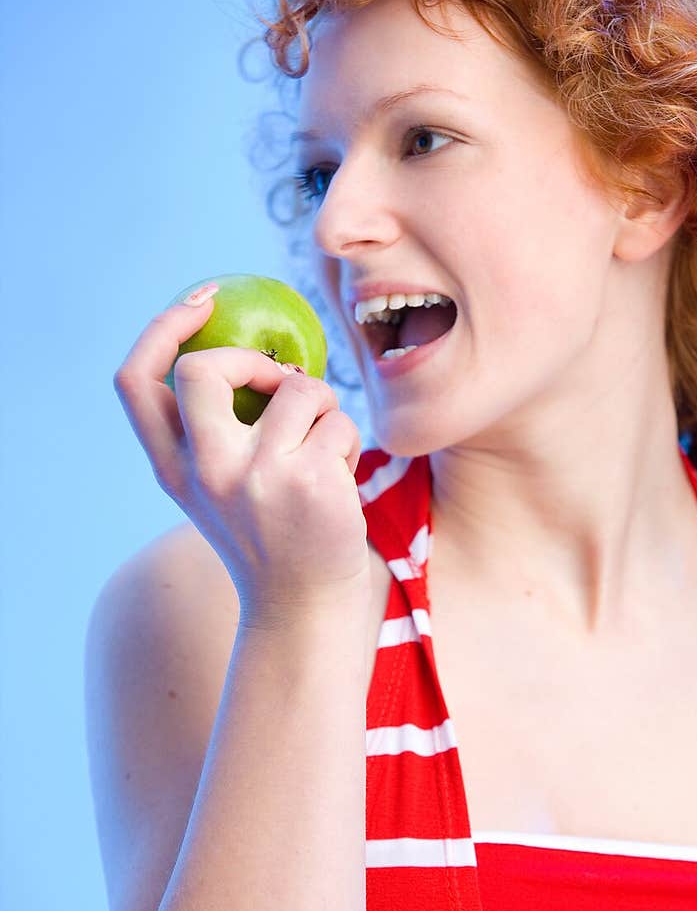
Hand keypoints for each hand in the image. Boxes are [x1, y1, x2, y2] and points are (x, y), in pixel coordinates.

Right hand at [113, 289, 370, 622]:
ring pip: (297, 389)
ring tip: (324, 448)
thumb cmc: (272, 538)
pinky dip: (347, 439)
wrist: (304, 609)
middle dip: (250, 359)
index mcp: (172, 469)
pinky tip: (341, 478)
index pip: (135, 381)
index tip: (203, 302)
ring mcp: (255, 476)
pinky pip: (338, 420)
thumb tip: (261, 357)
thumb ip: (218, 434)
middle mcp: (203, 471)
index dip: (162, 329)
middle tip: (281, 379)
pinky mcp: (309, 480)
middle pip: (200, 371)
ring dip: (322, 406)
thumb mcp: (224, 489)